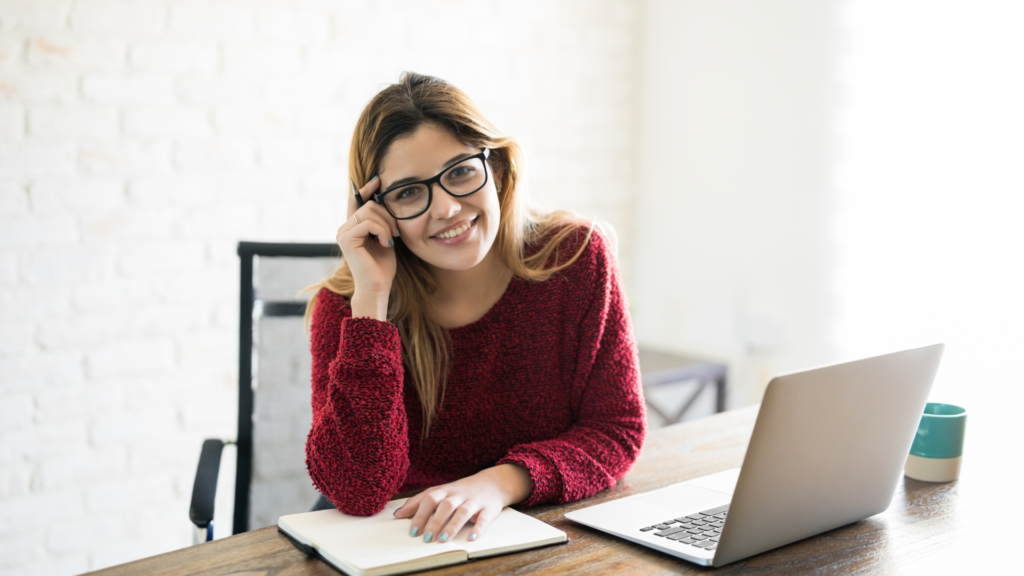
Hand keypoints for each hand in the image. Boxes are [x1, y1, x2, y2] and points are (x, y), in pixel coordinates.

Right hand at [336, 176, 399, 319]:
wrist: (378, 287)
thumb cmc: (383, 267)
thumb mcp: (385, 238)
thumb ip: (382, 221)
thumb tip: (385, 200)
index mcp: (352, 227)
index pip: (356, 201)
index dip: (366, 189)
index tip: (379, 181)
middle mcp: (344, 228)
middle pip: (368, 205)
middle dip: (387, 215)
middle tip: (396, 232)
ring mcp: (343, 233)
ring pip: (369, 212)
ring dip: (386, 224)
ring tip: (391, 239)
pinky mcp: (346, 239)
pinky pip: (368, 222)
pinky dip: (382, 231)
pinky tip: (386, 243)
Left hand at [394, 464, 532, 543]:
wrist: (492, 483)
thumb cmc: (462, 490)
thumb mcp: (440, 492)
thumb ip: (419, 501)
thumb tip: (398, 514)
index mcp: (446, 491)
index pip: (430, 498)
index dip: (420, 514)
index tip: (412, 530)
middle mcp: (459, 495)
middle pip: (446, 505)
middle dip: (435, 522)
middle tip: (426, 538)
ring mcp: (474, 501)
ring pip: (463, 511)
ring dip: (452, 525)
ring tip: (443, 539)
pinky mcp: (488, 509)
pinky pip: (483, 518)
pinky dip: (478, 528)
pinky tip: (471, 537)